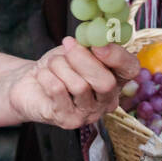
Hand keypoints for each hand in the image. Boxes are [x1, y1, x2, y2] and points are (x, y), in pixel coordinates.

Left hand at [7, 37, 140, 129]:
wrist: (31, 83)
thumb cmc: (59, 65)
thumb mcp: (77, 49)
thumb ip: (90, 46)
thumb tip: (96, 39)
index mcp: (116, 79)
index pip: (130, 69)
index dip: (117, 56)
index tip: (97, 44)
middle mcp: (107, 100)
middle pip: (106, 83)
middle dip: (84, 60)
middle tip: (68, 44)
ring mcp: (89, 114)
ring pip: (80, 86)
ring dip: (60, 66)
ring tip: (52, 63)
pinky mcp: (68, 121)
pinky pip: (58, 91)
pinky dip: (47, 76)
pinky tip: (43, 75)